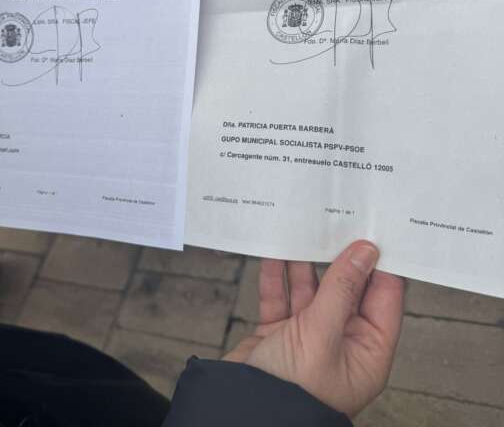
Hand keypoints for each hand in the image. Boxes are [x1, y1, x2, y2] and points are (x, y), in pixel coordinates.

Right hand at [225, 241, 403, 417]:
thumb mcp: (321, 335)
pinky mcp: (279, 333)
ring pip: (311, 288)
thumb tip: (365, 252)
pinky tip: (275, 251)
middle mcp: (341, 342)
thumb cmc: (291, 392)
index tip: (375, 228)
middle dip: (338, 256)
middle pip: (346, 288)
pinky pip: (281, 296)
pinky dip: (277, 275)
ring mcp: (308, 337)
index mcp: (367, 351)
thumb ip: (341, 290)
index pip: (384, 298)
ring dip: (304, 262)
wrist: (241, 414)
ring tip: (303, 228)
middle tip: (337, 218)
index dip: (381, 264)